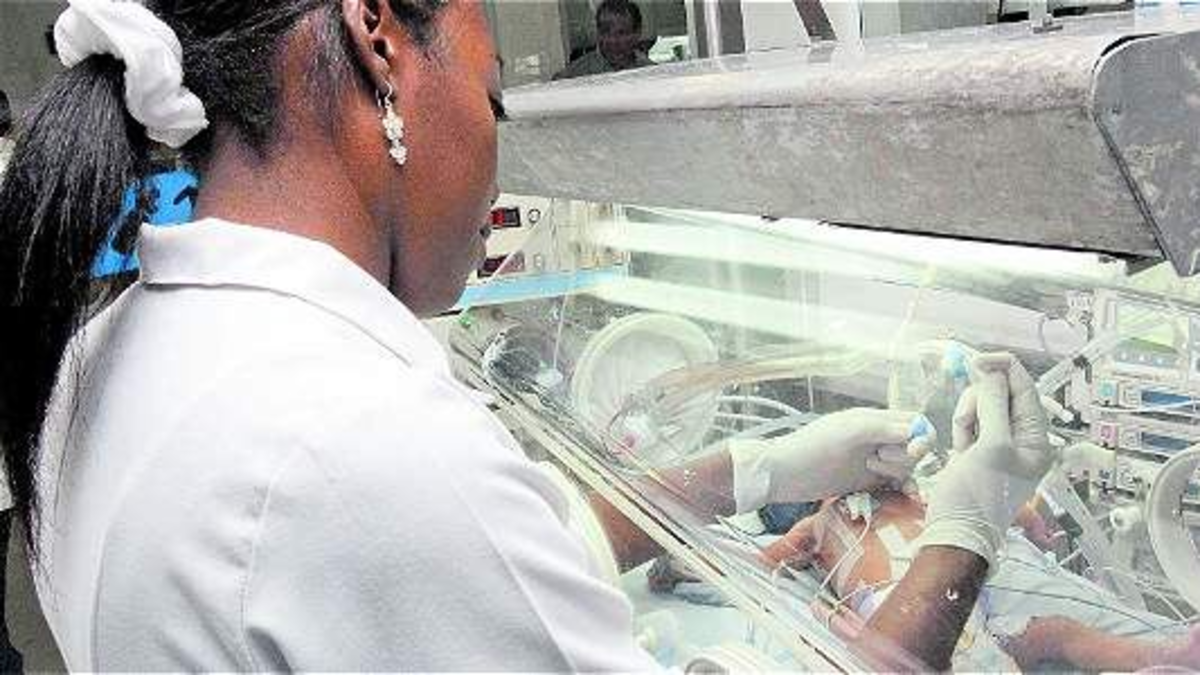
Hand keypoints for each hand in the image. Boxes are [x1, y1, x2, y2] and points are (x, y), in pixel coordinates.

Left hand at [729, 408, 927, 512]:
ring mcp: (872, 459)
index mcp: (873, 419)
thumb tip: (917, 432)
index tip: (911, 451)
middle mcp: (876, 438)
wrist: (782, 475)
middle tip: (876, 459)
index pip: (915, 422)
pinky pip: (896, 484)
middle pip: (915, 446)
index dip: (921, 436)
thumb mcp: (848, 432)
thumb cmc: (810, 448)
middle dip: (905, 456)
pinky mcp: (866, 481)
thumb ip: (883, 429)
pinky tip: (907, 495)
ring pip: (906, 466)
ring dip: (898, 471)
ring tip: (870, 470)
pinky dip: (905, 488)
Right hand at [917, 353, 1053, 567]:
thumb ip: (992, 403)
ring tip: (962, 444)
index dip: (1002, 368)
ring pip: (983, 407)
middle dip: (979, 401)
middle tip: (967, 424)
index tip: (975, 360)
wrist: (955, 534)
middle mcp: (1023, 439)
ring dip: (968, 417)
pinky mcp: (980, 451)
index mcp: (1037, 439)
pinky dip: (962, 430)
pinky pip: (971, 424)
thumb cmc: (976, 496)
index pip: (1025, 387)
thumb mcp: (989, 446)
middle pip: (1001, 394)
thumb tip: (989, 368)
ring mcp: (1001, 446)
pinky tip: (959, 451)